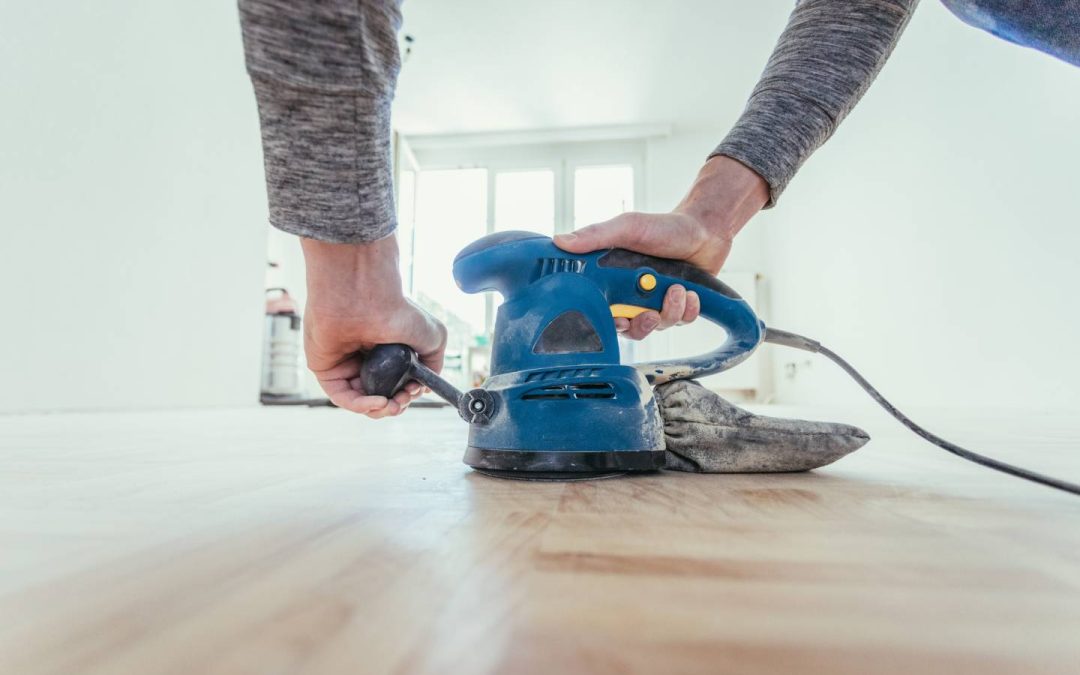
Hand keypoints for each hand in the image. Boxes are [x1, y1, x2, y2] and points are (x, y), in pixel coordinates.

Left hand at [301, 234, 446, 417]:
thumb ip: (434, 362)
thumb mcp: (432, 336)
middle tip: (404, 400)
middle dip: (396, 404)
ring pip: (361, 400)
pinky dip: (361, 405)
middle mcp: (364, 358)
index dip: (407, 393)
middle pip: (379, 395)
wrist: (365, 296)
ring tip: (394, 404)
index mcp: (385, 351)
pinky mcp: (326, 369)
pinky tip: (379, 402)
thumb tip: (425, 386)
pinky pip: (342, 396)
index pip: (394, 383)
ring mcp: (344, 364)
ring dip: (380, 409)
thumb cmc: (395, 309)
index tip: (416, 390)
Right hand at [554, 155, 767, 339]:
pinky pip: (680, 322)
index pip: (601, 311)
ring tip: (678, 289)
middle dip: (642, 324)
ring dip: (669, 311)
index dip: (607, 322)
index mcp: (614, 281)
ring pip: (657, 327)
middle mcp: (633, 296)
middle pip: (629, 329)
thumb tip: (560, 241)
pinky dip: (687, 310)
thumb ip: (596, 235)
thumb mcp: (628, 227)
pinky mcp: (678, 307)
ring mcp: (656, 303)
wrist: (704, 229)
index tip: (618, 319)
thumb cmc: (664, 227)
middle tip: (650, 313)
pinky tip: (690, 293)